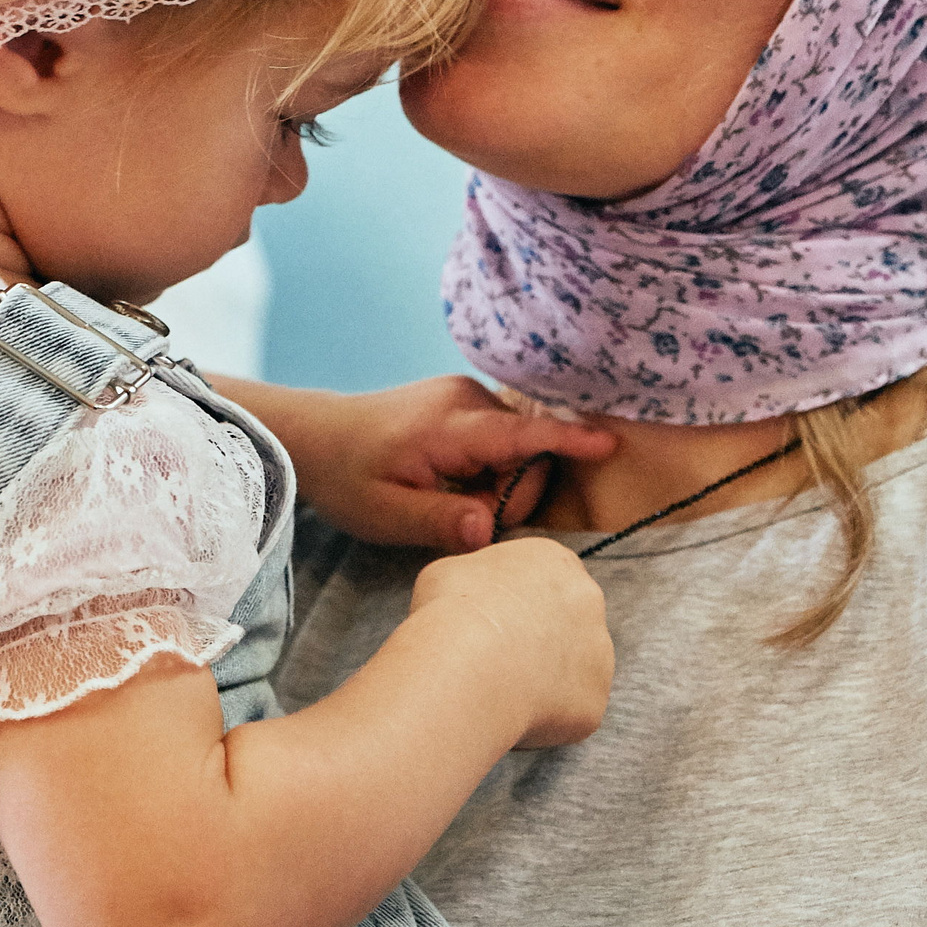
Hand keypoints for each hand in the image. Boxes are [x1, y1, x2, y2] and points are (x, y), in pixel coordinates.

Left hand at [236, 375, 618, 551]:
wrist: (317, 435)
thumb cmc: (349, 477)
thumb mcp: (386, 514)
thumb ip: (440, 521)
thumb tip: (488, 530)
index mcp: (449, 426)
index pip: (521, 434)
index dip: (567, 441)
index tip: (608, 445)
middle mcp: (467, 399)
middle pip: (526, 453)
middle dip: (508, 495)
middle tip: (460, 518)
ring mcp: (467, 395)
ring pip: (516, 449)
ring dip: (496, 484)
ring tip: (446, 499)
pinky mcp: (466, 401)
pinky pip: (501, 440)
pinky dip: (487, 469)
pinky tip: (450, 482)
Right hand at [411, 537, 611, 749]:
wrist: (468, 662)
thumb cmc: (452, 610)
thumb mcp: (449, 572)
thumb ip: (477, 579)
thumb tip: (475, 595)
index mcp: (554, 561)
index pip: (546, 579)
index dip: (519, 604)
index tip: (495, 623)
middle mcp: (588, 600)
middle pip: (567, 622)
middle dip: (540, 641)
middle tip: (499, 660)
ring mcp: (599, 651)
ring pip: (572, 669)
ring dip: (545, 679)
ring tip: (501, 690)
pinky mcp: (595, 698)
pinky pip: (569, 711)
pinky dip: (545, 717)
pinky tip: (512, 713)